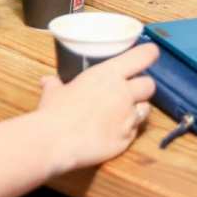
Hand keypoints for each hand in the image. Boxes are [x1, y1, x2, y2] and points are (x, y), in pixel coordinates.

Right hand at [34, 41, 157, 174]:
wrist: (53, 141)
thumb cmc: (53, 112)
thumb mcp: (54, 93)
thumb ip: (55, 84)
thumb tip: (47, 80)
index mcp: (110, 74)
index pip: (144, 56)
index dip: (149, 55)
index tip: (148, 56)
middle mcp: (125, 92)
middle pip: (150, 85)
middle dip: (142, 88)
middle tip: (129, 93)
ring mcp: (128, 117)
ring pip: (146, 110)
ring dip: (137, 111)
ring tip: (121, 115)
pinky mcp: (126, 139)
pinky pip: (134, 133)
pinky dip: (126, 133)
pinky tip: (111, 134)